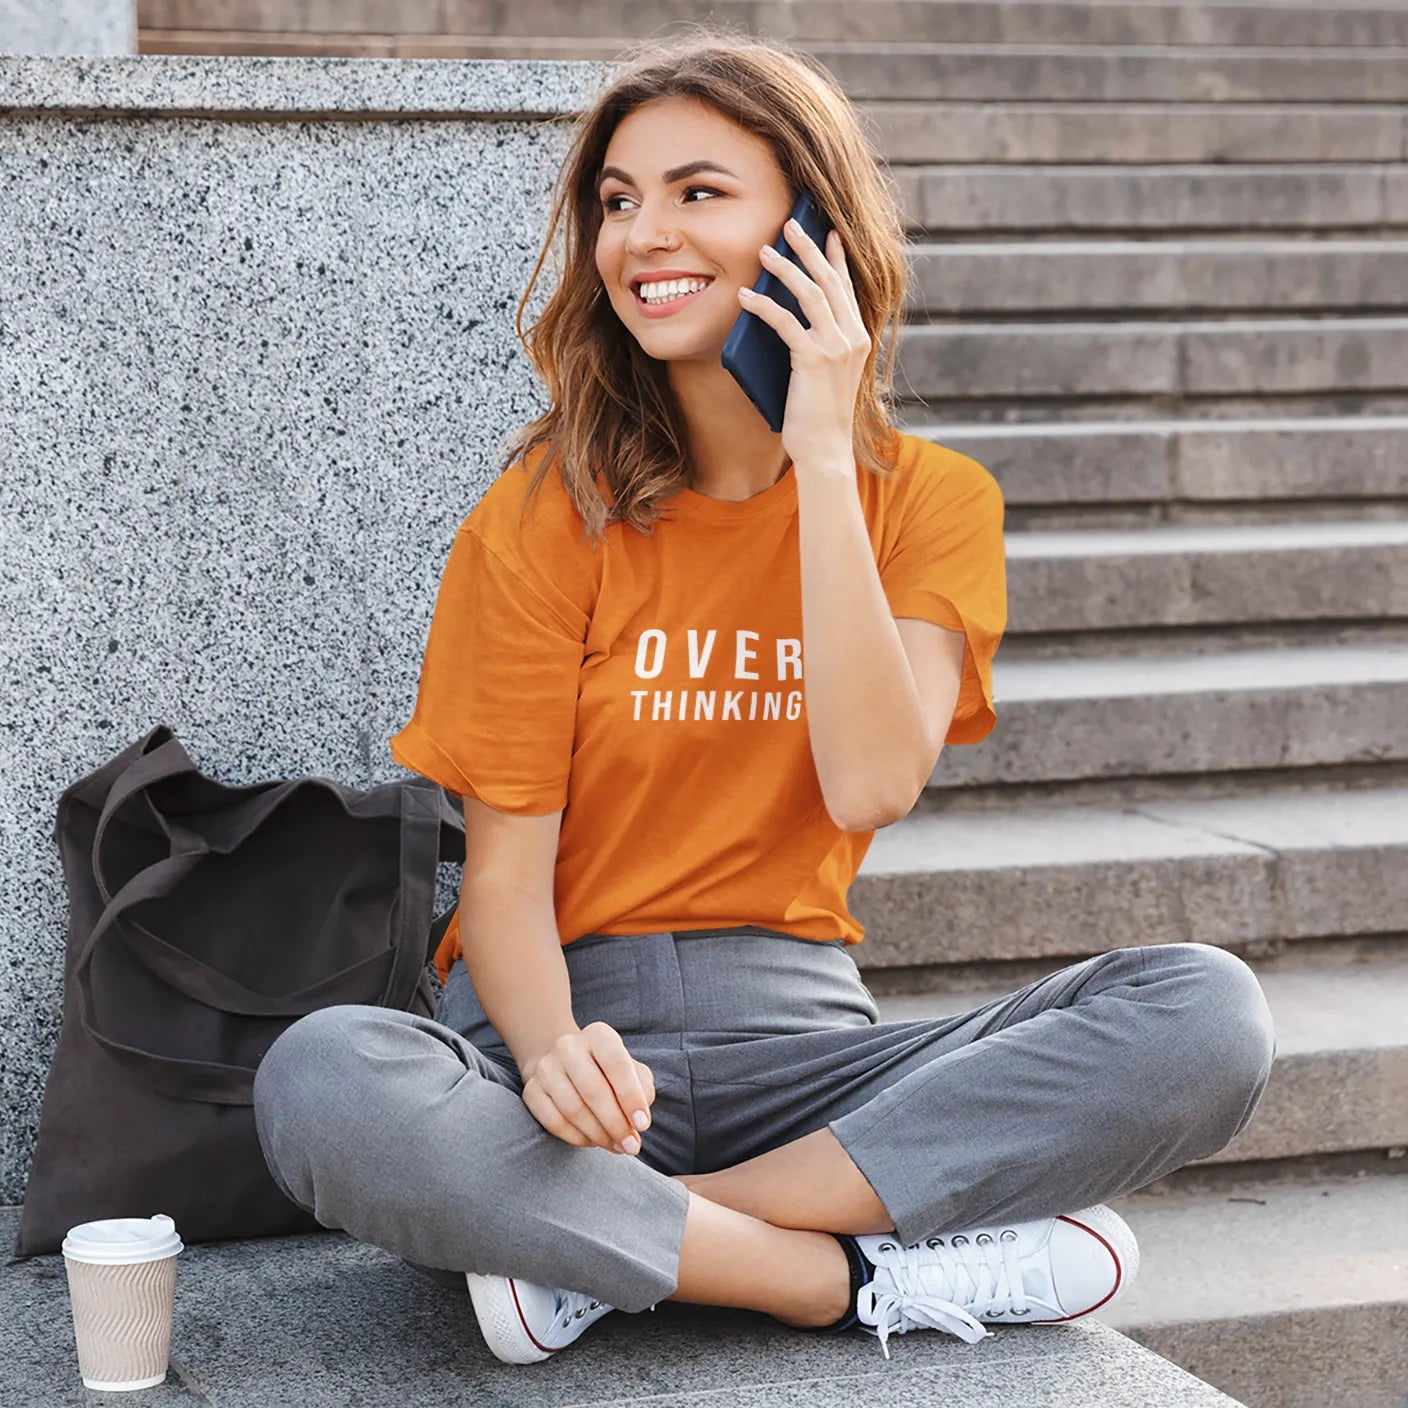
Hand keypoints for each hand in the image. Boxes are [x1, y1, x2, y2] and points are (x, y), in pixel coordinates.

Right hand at [519, 1022, 654, 1154]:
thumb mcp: (633, 1071)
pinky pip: (554, 1121)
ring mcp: (546, 1067)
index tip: (643, 1125)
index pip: (616, 1063)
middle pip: (593, 1090)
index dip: (631, 1096)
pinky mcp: (531, 1090)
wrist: (567, 1066)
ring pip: (573, 1109)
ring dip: (599, 1134)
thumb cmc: (609, 1072)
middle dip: (616, 1124)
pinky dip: (577, 1138)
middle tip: (631, 1146)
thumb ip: (642, 1090)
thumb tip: (638, 1119)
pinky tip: (593, 1142)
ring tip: (616, 1146)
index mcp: (599, 1035)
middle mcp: (568, 1046)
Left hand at [738, 218, 871, 469]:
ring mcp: (837, 348)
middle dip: (808, 248)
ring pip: (810, 293)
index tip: (827, 232)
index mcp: (859, 339)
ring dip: (785, 268)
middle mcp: (853, 338)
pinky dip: (763, 306)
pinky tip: (745, 297)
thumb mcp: (823, 374)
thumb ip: (815, 344)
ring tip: (764, 252)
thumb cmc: (818, 417)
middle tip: (790, 224)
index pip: (847, 288)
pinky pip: (785, 322)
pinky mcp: (814, 360)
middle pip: (830, 281)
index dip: (836, 258)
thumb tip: (785, 316)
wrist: (826, 450)